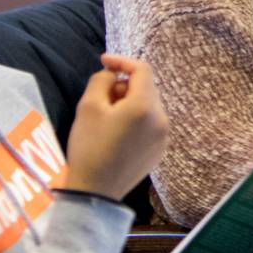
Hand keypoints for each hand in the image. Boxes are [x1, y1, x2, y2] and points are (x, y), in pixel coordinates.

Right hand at [62, 54, 169, 201]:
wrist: (95, 192)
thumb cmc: (89, 147)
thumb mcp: (88, 106)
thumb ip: (101, 80)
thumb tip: (112, 74)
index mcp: (146, 106)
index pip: (142, 69)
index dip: (122, 61)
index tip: (103, 61)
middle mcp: (162, 119)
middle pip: (146, 88)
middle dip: (123, 85)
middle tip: (100, 97)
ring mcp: (163, 136)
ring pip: (148, 106)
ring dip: (129, 102)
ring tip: (106, 117)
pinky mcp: (160, 150)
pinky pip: (150, 124)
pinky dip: (135, 119)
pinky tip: (116, 133)